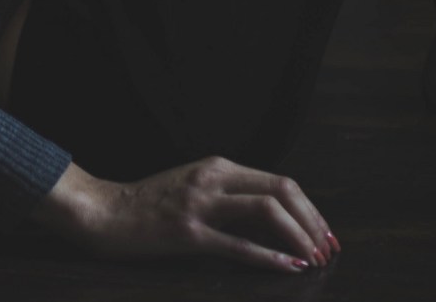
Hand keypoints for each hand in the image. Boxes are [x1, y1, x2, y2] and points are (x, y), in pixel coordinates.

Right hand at [31, 156, 338, 273]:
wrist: (106, 212)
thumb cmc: (151, 205)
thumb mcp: (195, 189)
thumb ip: (231, 198)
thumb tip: (278, 224)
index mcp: (218, 166)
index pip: (280, 181)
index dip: (311, 209)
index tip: (326, 235)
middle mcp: (213, 178)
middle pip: (281, 189)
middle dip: (314, 222)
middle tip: (329, 250)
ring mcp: (200, 203)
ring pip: (266, 210)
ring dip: (300, 237)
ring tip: (315, 260)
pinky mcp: (188, 232)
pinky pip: (239, 245)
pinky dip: (270, 258)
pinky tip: (290, 268)